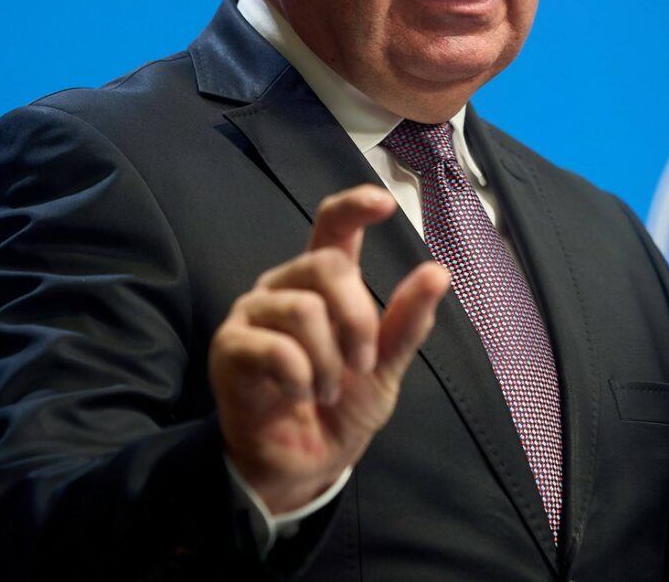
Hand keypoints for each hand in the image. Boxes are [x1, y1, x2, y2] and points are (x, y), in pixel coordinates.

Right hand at [209, 184, 450, 512]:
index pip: (332, 226)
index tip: (384, 204)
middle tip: (362, 364)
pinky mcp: (230, 348)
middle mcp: (284, 286)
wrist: (304, 465)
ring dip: (329, 361)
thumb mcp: (384, 366)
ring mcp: (253, 314)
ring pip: (303, 309)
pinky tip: (300, 396)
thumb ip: (406, 322)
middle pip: (327, 266)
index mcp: (322, 283)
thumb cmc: (340, 408)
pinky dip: (301, 378)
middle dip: (358, 319)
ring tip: (326, 391)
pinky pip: (275, 348)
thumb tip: (438, 272)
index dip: (354, 207)